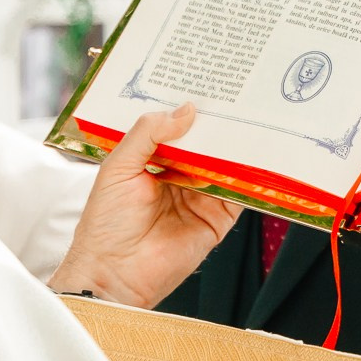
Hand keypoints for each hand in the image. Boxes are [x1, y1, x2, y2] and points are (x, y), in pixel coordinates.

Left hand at [49, 104, 241, 307]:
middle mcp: (179, 178)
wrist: (114, 273)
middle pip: (205, 146)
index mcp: (152, 162)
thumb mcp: (118, 166)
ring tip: (250, 121)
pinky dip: (250, 179)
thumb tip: (186, 110)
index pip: (176, 130)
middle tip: (234, 98)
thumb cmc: (105, 224)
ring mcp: (200, 198)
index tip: (204, 87)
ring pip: (225, 166)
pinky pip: (239, 195)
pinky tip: (256, 158)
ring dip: (236, 148)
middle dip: (217, 126)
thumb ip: (148, 134)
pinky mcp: (218, 219)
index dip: (187, 111)